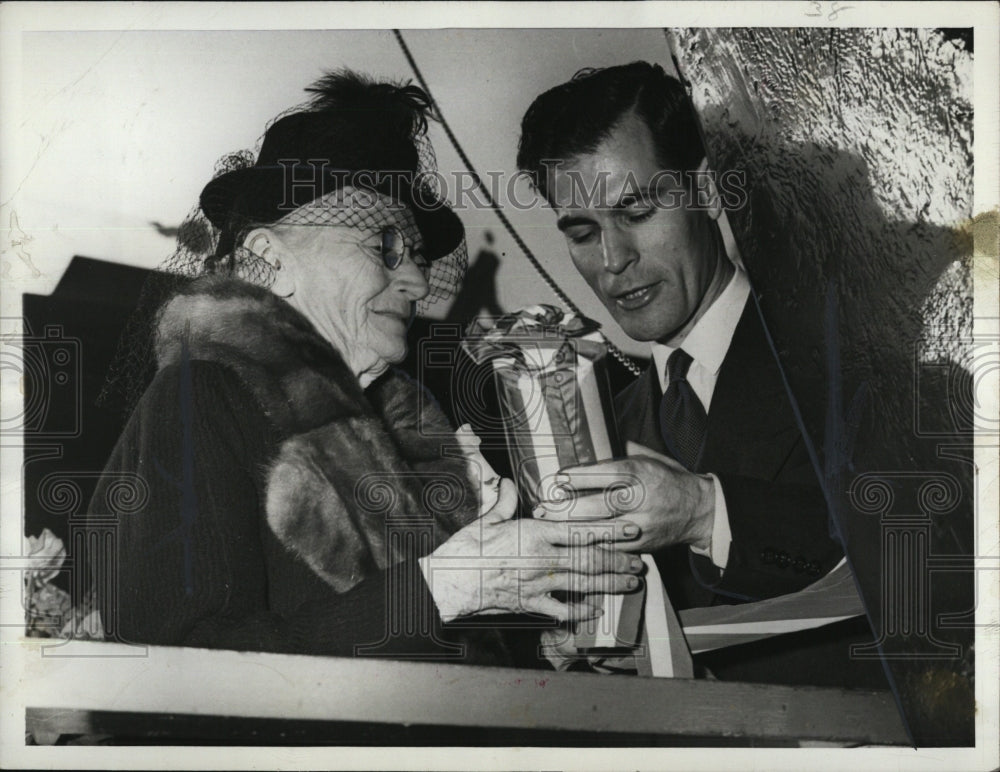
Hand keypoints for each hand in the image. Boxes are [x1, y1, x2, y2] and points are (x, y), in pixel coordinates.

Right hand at [419, 478, 643, 622]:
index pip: (580, 530)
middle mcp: (542, 558)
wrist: (451, 583)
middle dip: (618, 560)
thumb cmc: (466, 549)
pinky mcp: (530, 603)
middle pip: (589, 558)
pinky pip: (561, 609)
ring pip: (583, 583)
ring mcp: (539, 583)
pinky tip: (596, 610)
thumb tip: (507, 483)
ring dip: (609, 584)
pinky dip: (581, 610)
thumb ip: (504, 501)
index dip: (609, 530)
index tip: (630, 530)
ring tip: (629, 584)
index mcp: (535, 533)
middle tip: (639, 562)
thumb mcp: (487, 519)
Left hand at [532, 442, 715, 553]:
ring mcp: (641, 524)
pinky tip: (570, 541)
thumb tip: (589, 439)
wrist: (700, 510)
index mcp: (641, 472)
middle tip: (543, 506)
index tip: (557, 478)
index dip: (578, 477)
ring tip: (548, 524)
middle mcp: (641, 499)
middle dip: (566, 507)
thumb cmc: (667, 478)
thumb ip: (621, 451)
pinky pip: (611, 547)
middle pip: (597, 505)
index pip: (604, 473)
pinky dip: (589, 545)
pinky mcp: (642, 544)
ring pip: (601, 530)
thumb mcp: (649, 457)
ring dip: (571, 528)